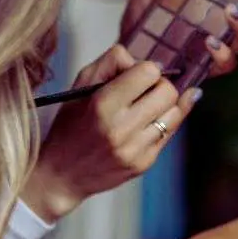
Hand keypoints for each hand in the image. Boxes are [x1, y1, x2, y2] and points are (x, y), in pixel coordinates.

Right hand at [21, 48, 198, 222]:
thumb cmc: (70, 126)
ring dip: (165, 105)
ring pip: (175, 113)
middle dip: (160, 86)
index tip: (137, 75)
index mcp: (102, 105)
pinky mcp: (145, 163)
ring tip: (147, 107)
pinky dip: (164, 123)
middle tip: (145, 91)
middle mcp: (121, 129)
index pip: (148, 73)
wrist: (63, 175)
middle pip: (168, 92)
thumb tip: (152, 64)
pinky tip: (154, 119)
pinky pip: (171, 133)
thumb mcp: (79, 86)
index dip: (145, 69)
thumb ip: (112, 63)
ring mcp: (135, 149)